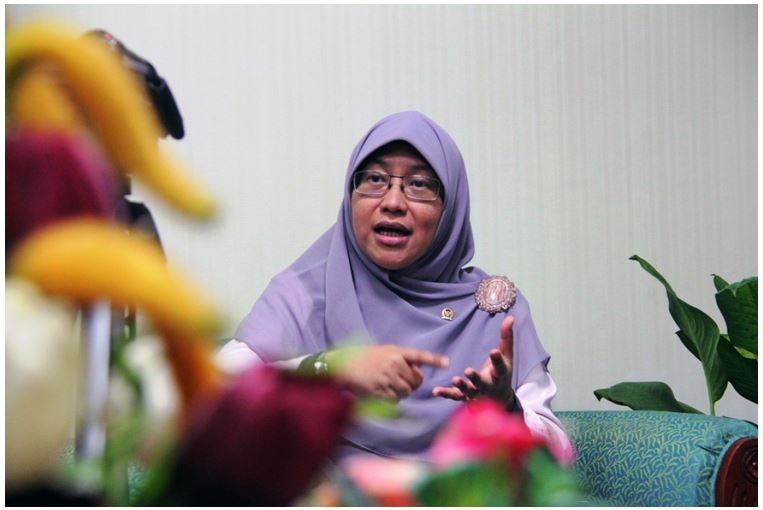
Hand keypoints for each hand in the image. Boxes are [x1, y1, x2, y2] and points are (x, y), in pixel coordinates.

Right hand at [328, 345, 448, 400]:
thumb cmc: (365, 357)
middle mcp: (393, 364)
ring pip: (407, 392)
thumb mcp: (384, 351)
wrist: (343, 365)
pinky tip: (385, 392)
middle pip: (416, 381)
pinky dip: (394, 399)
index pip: (419, 355)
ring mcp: (386, 378)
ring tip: (392, 386)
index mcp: (396, 352)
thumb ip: (401, 360)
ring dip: (403, 392)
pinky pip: (395, 400)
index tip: (447, 363)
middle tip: (404, 381)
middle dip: (413, 383)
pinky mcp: (379, 390)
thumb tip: (417, 373)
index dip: (434, 360)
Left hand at [432, 315, 515, 409]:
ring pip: (469, 391)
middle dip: (476, 378)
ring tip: (455, 379)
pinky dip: (446, 394)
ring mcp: (477, 393)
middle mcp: (489, 386)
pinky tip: (436, 390)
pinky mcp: (465, 397)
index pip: (500, 367)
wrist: (500, 397)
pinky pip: (455, 396)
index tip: (493, 351)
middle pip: (482, 383)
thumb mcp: (507, 355)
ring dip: (461, 386)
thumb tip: (510, 317)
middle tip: (468, 371)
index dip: (497, 359)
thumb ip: (506, 337)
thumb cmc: (502, 372)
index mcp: (499, 375)